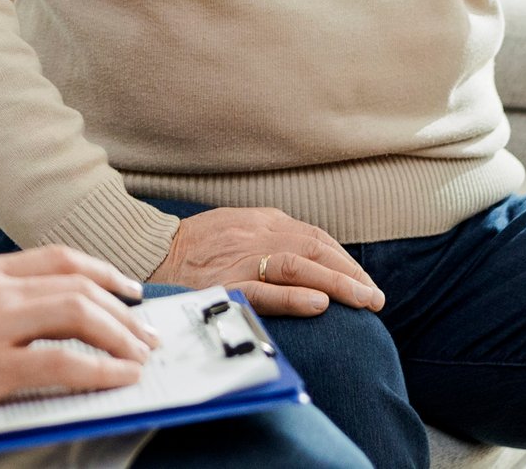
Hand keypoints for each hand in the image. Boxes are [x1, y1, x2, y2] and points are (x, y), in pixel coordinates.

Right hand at [0, 246, 159, 435]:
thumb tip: (11, 320)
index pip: (58, 259)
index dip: (103, 272)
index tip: (128, 289)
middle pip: (78, 285)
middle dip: (124, 310)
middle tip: (147, 333)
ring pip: (78, 314)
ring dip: (120, 335)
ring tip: (141, 356)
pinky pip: (60, 363)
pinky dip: (99, 369)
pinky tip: (117, 379)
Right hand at [149, 207, 384, 318]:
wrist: (149, 251)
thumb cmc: (194, 246)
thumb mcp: (236, 229)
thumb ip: (269, 238)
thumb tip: (307, 257)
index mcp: (262, 221)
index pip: (315, 238)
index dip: (344, 260)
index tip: (364, 282)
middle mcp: (257, 235)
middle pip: (316, 249)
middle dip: (351, 274)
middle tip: (375, 298)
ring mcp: (241, 258)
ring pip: (300, 265)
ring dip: (337, 283)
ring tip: (364, 302)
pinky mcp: (225, 283)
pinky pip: (264, 289)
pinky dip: (295, 296)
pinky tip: (321, 305)